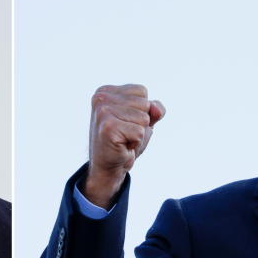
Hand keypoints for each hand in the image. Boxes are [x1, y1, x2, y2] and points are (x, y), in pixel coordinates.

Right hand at [84, 84, 164, 207]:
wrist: (108, 167)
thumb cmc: (124, 141)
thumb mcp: (142, 120)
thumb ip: (154, 109)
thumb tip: (156, 109)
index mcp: (106, 91)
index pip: (142, 91)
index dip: (141, 110)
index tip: (125, 122)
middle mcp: (101, 98)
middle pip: (144, 103)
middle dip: (140, 122)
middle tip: (124, 133)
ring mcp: (103, 112)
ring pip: (144, 118)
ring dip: (138, 133)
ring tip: (123, 139)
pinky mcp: (108, 127)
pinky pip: (139, 132)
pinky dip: (135, 142)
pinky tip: (122, 146)